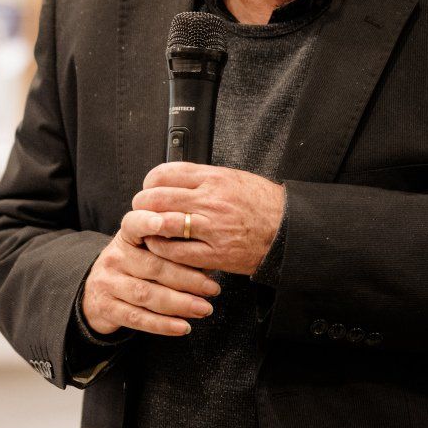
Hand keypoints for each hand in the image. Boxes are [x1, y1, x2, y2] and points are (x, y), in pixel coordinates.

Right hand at [81, 211, 221, 336]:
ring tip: (204, 309)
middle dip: (187, 279)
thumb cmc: (134, 267)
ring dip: (179, 304)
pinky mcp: (106, 308)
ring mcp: (107, 283)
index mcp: (126, 237)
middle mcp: (114, 257)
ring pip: (146, 294)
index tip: (163, 222)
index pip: (134, 224)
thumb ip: (170, 250)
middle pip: (152, 266)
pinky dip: (163, 325)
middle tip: (213, 289)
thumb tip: (209, 260)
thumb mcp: (144, 250)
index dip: (147, 222)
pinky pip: (137, 318)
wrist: (96, 294)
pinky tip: (183, 328)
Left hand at [133, 161, 284, 276]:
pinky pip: (176, 252)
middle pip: (158, 198)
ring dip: (147, 228)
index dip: (149, 182)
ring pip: (163, 224)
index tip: (148, 189)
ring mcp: (212, 228)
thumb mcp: (233, 178)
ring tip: (146, 230)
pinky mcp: (215, 253)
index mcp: (214, 178)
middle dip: (141, 205)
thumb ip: (202, 178)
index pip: (166, 173)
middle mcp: (211, 200)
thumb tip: (172, 180)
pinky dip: (161, 249)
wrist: (287, 229)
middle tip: (140, 211)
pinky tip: (159, 247)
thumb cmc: (261, 203)